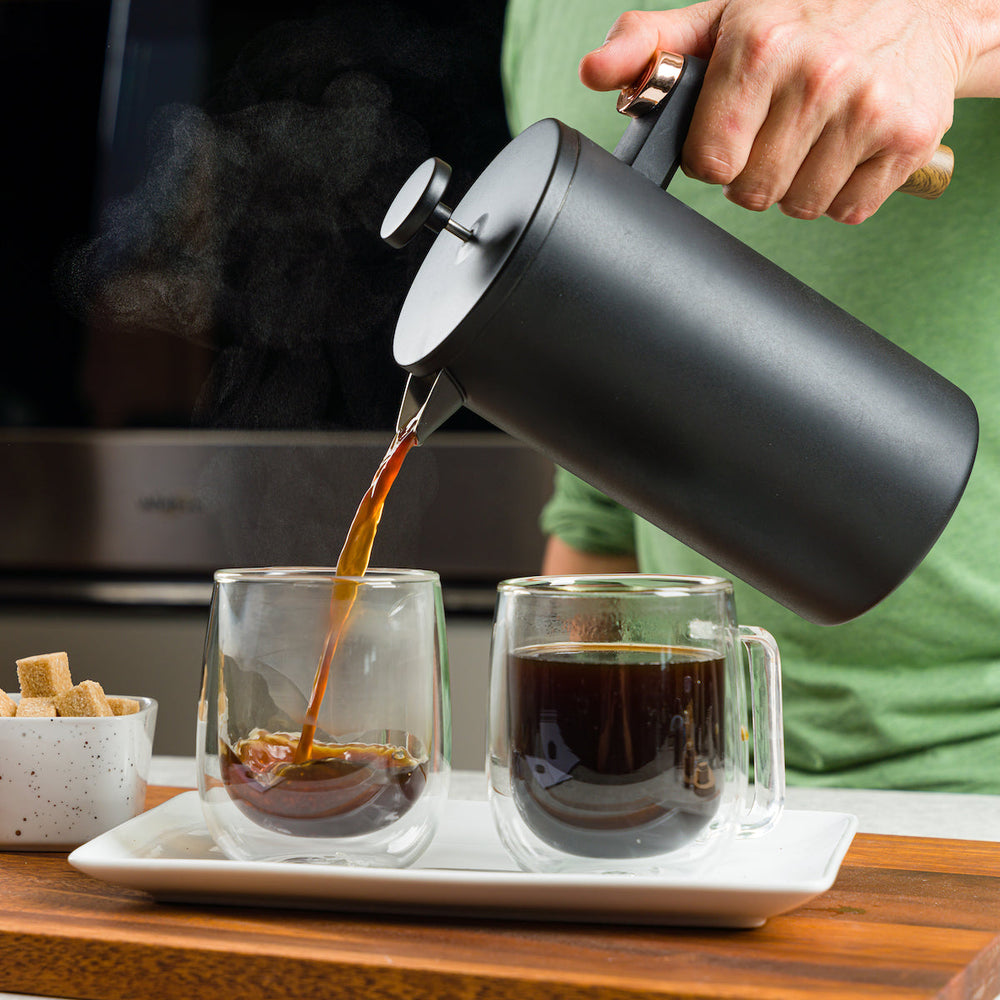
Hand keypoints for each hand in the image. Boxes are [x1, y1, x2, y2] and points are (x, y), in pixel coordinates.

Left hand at [581, 1, 999, 222]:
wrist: (924, 3)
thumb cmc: (807, 13)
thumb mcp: (725, 15)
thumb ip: (652, 43)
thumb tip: (594, 72)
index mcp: (761, 44)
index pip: (709, 162)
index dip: (713, 156)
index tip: (730, 131)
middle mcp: (818, 74)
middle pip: (752, 192)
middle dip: (754, 172)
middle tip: (775, 131)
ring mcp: (869, 108)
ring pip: (799, 207)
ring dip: (797, 184)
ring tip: (812, 135)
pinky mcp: (908, 139)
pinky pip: (847, 210)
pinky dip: (842, 191)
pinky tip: (848, 146)